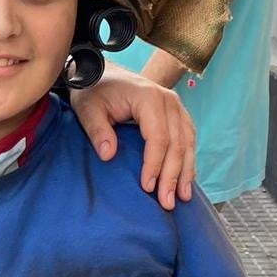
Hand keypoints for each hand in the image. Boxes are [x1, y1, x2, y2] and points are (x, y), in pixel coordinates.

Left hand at [69, 63, 195, 209]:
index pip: (158, 138)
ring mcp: (176, 106)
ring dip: (185, 172)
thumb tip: (109, 155)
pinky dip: (187, 160)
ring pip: (187, 143)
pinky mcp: (177, 113)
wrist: (102, 73)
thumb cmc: (94, 91)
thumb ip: (97, 130)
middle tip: (167, 202)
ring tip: (181, 197)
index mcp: (149, 98)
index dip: (154, 165)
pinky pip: (188, 138)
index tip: (147, 187)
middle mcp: (169, 100)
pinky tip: (185, 179)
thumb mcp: (88, 108)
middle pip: (177, 144)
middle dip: (172, 176)